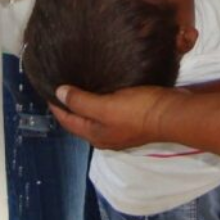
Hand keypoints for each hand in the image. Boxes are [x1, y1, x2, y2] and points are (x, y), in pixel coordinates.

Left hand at [50, 84, 184, 149]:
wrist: (172, 113)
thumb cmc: (138, 111)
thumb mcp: (105, 106)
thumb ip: (81, 102)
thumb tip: (58, 94)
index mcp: (96, 135)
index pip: (68, 121)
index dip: (56, 107)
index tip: (47, 89)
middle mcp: (106, 136)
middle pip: (81, 121)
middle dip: (70, 106)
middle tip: (62, 85)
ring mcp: (121, 130)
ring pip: (96, 116)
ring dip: (87, 103)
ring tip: (81, 84)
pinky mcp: (134, 120)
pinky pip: (111, 111)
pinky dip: (103, 101)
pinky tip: (106, 88)